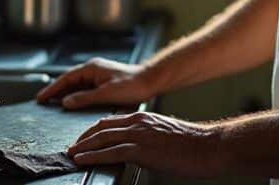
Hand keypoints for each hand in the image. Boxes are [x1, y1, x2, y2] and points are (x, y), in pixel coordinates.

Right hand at [35, 58, 156, 109]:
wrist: (150, 82)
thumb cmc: (132, 85)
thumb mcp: (105, 94)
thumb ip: (84, 98)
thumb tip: (66, 102)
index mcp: (92, 68)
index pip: (66, 78)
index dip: (52, 88)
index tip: (41, 97)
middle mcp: (93, 70)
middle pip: (69, 81)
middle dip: (55, 91)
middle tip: (42, 101)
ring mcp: (99, 76)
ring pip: (76, 85)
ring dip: (65, 94)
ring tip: (52, 104)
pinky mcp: (104, 83)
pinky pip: (85, 89)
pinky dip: (76, 96)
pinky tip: (72, 104)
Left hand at [68, 111, 224, 177]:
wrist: (206, 146)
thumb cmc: (190, 144)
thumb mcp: (164, 133)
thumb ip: (147, 136)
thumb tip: (137, 148)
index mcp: (143, 118)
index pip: (110, 121)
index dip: (93, 130)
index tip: (83, 138)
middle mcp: (138, 123)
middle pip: (101, 127)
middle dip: (83, 138)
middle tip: (72, 147)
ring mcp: (139, 135)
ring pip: (102, 139)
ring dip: (83, 147)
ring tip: (72, 154)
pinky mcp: (141, 150)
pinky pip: (110, 153)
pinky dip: (93, 156)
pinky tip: (83, 160)